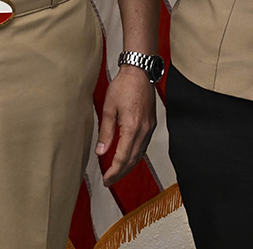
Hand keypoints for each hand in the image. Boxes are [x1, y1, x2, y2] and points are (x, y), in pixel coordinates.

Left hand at [97, 67, 157, 184]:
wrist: (140, 72)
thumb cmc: (123, 86)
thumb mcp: (108, 108)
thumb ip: (105, 132)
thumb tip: (101, 151)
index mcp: (132, 127)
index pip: (122, 157)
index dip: (113, 171)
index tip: (105, 180)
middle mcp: (144, 130)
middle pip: (132, 160)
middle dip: (120, 173)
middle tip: (108, 181)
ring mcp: (150, 127)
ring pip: (140, 154)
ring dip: (128, 166)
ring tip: (116, 172)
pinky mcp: (151, 124)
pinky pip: (144, 145)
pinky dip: (135, 155)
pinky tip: (128, 157)